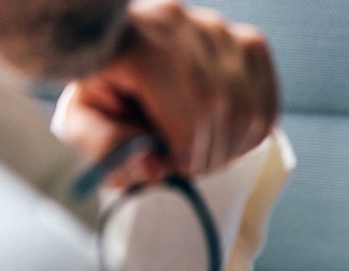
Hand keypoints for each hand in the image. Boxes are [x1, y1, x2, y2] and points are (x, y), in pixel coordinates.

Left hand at [56, 0, 278, 184]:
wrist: (120, 46)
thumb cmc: (103, 90)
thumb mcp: (81, 121)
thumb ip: (105, 148)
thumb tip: (154, 167)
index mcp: (137, 38)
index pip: (188, 102)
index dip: (189, 148)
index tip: (176, 166)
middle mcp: (185, 24)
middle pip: (220, 106)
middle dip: (209, 153)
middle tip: (188, 166)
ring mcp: (221, 31)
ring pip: (247, 110)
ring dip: (230, 149)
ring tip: (203, 154)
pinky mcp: (248, 44)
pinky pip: (267, 106)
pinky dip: (251, 136)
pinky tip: (225, 140)